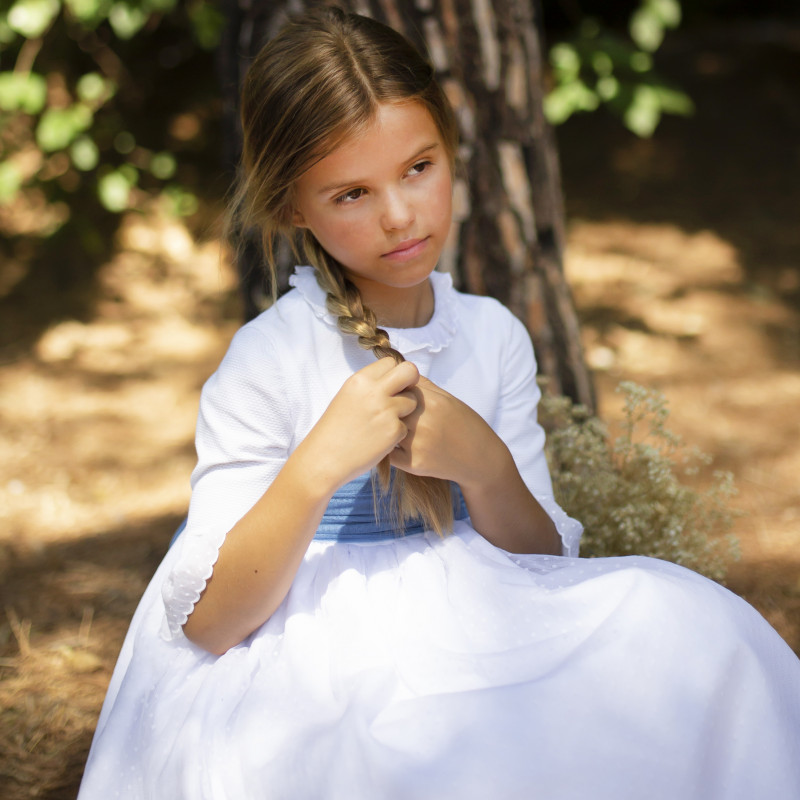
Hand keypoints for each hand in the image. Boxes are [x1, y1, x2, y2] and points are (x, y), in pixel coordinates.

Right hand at [299, 358, 419, 489]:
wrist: (325, 458)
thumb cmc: (334, 429)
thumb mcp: (348, 396)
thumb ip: (370, 386)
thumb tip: (394, 380)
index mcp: (361, 380)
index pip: (391, 362)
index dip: (394, 374)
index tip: (390, 386)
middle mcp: (375, 391)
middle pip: (410, 371)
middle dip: (411, 382)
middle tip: (403, 396)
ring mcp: (386, 411)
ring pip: (413, 400)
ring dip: (406, 411)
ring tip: (386, 422)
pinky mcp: (394, 430)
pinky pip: (407, 426)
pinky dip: (398, 433)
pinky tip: (381, 439)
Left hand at [389, 376, 503, 488]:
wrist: (481, 458)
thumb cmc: (465, 425)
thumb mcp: (448, 399)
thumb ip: (425, 387)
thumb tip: (400, 373)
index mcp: (433, 402)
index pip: (398, 388)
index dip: (394, 392)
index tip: (394, 397)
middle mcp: (424, 422)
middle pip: (389, 408)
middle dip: (387, 410)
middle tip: (390, 415)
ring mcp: (418, 444)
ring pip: (386, 430)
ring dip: (386, 429)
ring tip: (391, 430)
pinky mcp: (414, 464)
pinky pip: (389, 454)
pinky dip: (390, 450)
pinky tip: (399, 447)